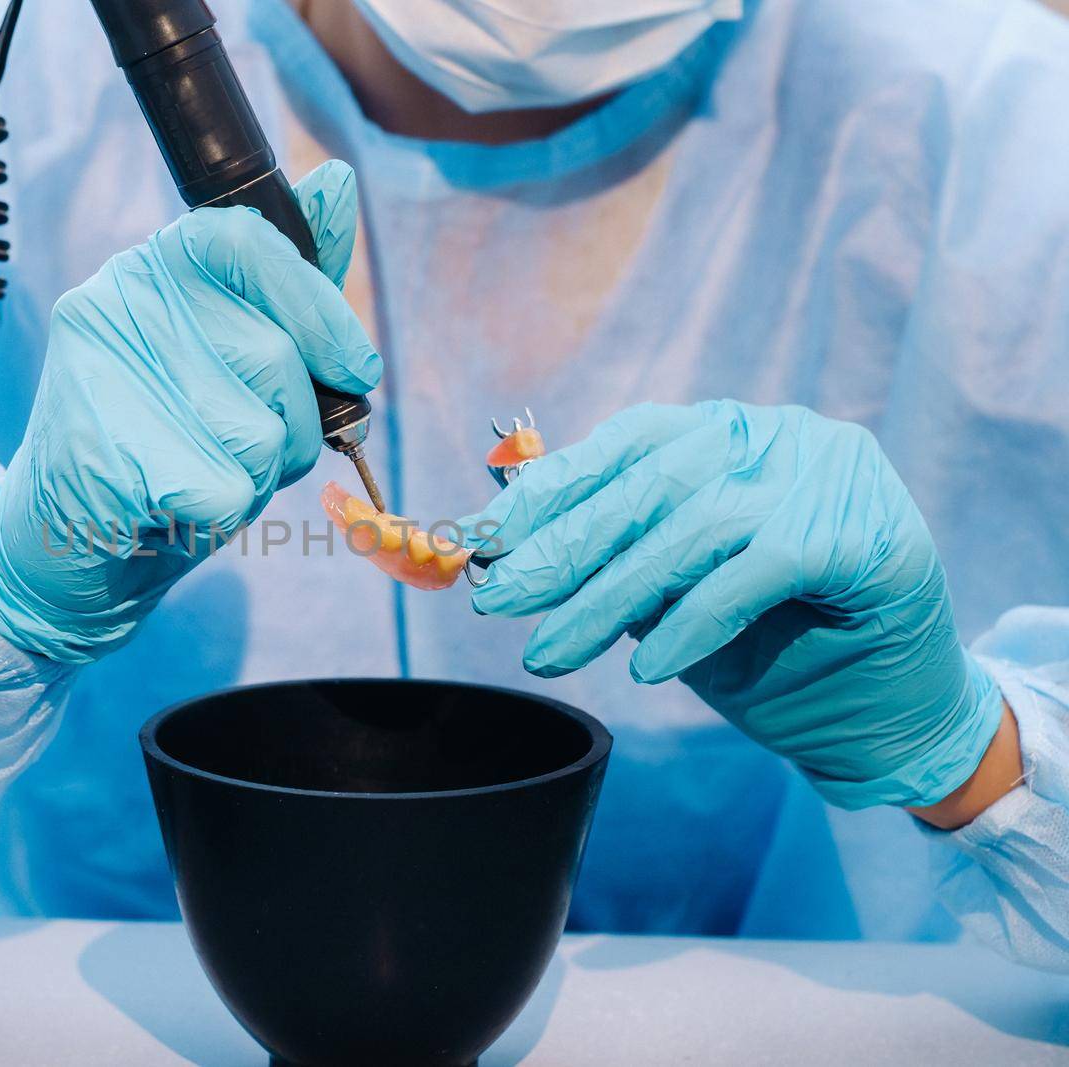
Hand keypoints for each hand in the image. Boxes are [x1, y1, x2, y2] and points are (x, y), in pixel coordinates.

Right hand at [0, 161, 378, 664]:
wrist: (60, 538)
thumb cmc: (165, 440)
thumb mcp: (231, 355)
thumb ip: (286, 282)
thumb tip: (338, 182)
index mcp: (152, 266)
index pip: (250, 241)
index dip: (320, 309)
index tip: (355, 369)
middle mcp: (116, 300)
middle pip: (275, 356)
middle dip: (293, 424)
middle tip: (241, 448)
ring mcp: (102, 373)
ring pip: (261, 432)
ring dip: (255, 478)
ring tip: (199, 475)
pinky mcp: (101, 452)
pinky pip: (225, 490)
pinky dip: (220, 517)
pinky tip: (171, 509)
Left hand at [464, 400, 1003, 808]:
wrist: (890, 719)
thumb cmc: (773, 648)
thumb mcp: (673, 593)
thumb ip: (614, 556)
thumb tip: (508, 548)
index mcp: (730, 432)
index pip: (625, 443)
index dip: (550, 487)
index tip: (484, 535)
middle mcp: (780, 436)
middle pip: (649, 484)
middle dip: (564, 547)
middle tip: (499, 602)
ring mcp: (828, 478)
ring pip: (692, 530)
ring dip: (609, 598)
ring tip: (551, 651)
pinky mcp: (865, 537)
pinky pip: (753, 574)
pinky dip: (692, 623)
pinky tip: (649, 669)